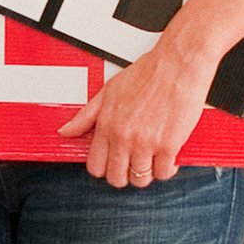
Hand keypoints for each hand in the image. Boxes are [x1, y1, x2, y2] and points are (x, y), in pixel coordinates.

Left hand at [56, 32, 214, 188]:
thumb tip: (66, 131)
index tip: (113, 163)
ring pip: (140, 179)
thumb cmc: (148, 73)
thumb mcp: (108, 91)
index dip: (104, 168)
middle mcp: (124, 136)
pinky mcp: (169, 145)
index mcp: (107, 125)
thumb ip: (86, 116)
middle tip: (134, 164)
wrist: (178, 64)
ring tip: (152, 159)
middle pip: (116, 178)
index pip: (95, 166)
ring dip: (147, 173)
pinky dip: (167, 168)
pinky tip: (168, 157)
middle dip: (124, 175)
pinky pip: (164, 173)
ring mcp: (146, 143)